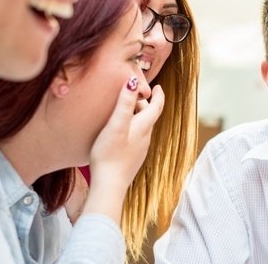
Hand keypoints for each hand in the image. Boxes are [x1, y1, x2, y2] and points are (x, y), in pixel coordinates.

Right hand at [85, 79, 163, 221]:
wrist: (109, 185)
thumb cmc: (110, 154)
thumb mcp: (116, 124)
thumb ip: (125, 103)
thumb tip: (133, 82)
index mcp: (143, 127)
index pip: (156, 107)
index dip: (158, 95)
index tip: (157, 86)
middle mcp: (145, 138)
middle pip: (149, 116)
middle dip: (144, 103)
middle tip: (134, 94)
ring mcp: (139, 150)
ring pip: (142, 128)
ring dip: (137, 117)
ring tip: (125, 111)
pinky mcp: (132, 159)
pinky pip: (135, 139)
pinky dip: (131, 129)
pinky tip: (120, 133)